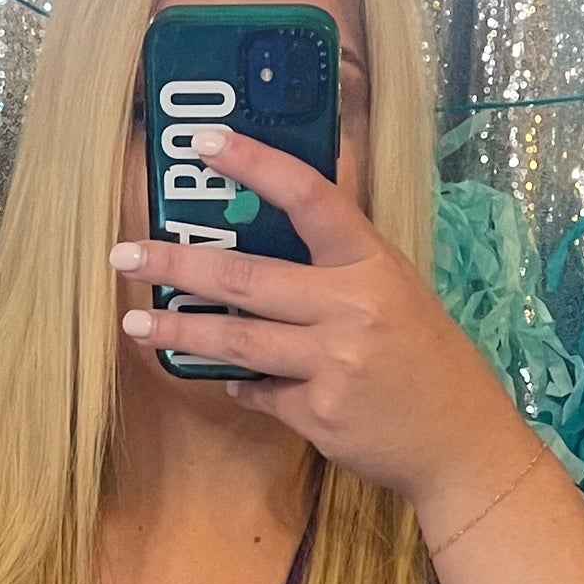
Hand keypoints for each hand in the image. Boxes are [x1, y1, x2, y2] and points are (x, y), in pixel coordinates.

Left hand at [112, 124, 525, 524]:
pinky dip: (243, 385)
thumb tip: (258, 246)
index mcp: (371, 263)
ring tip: (134, 324)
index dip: (254, 163)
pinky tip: (233, 381)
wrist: (458, 440)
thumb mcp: (394, 290)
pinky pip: (260, 392)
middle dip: (177, 265)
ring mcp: (333, 364)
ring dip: (180, 332)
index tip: (204, 142)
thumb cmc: (424, 358)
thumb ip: (336, 266)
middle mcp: (351, 308)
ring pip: (238, 341)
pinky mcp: (319, 416)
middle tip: (126, 255)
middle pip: (245, 277)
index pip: (307, 196)